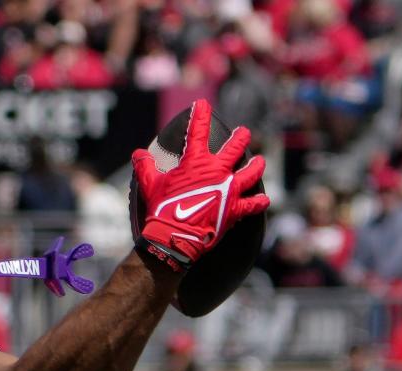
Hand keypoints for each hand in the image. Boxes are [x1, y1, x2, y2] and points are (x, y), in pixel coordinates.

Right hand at [132, 99, 269, 267]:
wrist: (174, 236)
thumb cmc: (161, 209)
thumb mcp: (150, 184)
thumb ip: (145, 166)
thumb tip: (137, 154)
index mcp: (196, 162)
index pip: (199, 131)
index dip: (200, 114)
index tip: (203, 104)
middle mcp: (217, 172)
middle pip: (235, 148)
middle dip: (241, 138)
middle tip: (244, 132)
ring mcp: (229, 190)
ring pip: (250, 173)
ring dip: (255, 166)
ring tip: (259, 161)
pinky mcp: (234, 210)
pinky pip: (251, 204)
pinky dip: (258, 202)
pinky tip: (264, 199)